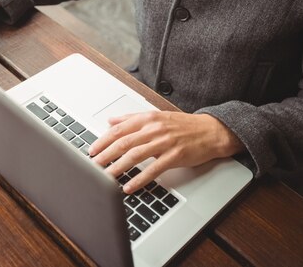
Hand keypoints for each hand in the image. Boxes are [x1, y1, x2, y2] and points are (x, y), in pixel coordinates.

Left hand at [88, 111, 244, 193]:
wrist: (211, 131)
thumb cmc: (183, 126)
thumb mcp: (157, 116)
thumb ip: (132, 118)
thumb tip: (111, 120)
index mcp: (148, 118)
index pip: (119, 129)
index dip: (103, 140)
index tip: (91, 150)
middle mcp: (155, 128)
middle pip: (124, 142)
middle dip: (105, 154)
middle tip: (92, 165)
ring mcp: (165, 142)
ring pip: (135, 155)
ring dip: (117, 167)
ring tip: (105, 177)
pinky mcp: (175, 156)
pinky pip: (153, 169)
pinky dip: (139, 179)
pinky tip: (129, 186)